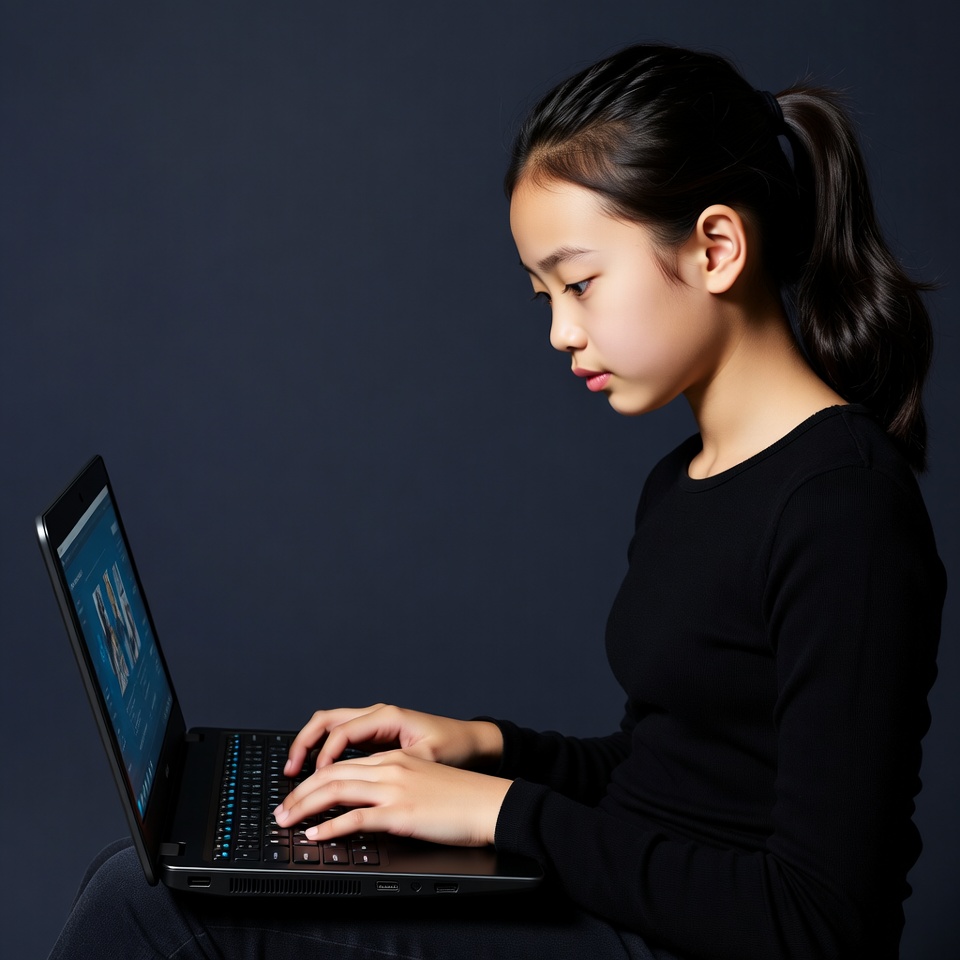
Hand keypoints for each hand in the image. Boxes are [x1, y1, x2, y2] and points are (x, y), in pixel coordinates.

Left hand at [274, 750, 511, 846]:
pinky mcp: (401, 811)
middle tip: (281, 810)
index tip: (297, 795)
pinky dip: (331, 826)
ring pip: (337, 790)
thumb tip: (366, 806)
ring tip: (287, 821)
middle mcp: (390, 768)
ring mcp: (395, 788)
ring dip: (305, 807)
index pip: (342, 763)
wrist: (489, 803)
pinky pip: (356, 817)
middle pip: (332, 774)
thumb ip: (394, 785)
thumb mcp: (422, 780)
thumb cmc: (461, 797)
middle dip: (300, 793)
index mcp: (394, 758)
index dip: (313, 779)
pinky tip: (317, 834)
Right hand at [284, 704, 502, 776]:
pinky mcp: (377, 736)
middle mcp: (378, 715)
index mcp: (387, 716)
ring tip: (296, 772)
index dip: (324, 756)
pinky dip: (326, 751)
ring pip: (331, 727)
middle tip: (290, 772)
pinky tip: (319, 773)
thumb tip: (369, 782)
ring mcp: (376, 723)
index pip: (342, 731)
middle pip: (327, 721)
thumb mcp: (427, 759)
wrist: (475, 743)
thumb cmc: (456, 747)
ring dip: (311, 746)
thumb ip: (397, 768)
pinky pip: (342, 739)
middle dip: (304, 744)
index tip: (317, 779)